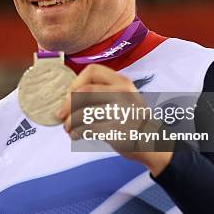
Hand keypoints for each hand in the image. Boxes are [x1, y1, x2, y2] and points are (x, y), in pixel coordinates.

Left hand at [56, 64, 172, 176]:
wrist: (154, 143)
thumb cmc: (131, 120)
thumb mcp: (124, 98)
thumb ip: (103, 92)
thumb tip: (68, 96)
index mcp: (122, 82)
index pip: (92, 70)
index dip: (76, 82)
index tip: (70, 94)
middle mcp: (122, 93)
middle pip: (83, 92)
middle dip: (67, 104)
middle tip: (60, 114)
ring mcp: (120, 111)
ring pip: (83, 112)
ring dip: (70, 121)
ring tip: (67, 128)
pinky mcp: (116, 130)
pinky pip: (87, 128)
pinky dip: (76, 132)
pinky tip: (75, 136)